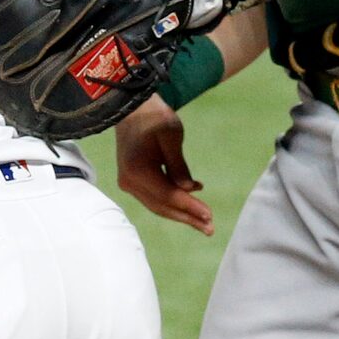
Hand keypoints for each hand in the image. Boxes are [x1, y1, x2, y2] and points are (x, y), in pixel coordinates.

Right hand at [115, 96, 212, 234]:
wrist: (130, 109)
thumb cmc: (153, 116)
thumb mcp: (172, 135)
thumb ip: (179, 165)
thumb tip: (188, 190)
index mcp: (138, 170)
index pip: (168, 196)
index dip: (189, 207)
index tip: (210, 216)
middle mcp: (129, 181)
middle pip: (162, 206)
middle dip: (187, 217)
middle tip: (210, 229)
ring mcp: (128, 183)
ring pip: (157, 205)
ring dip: (180, 213)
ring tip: (203, 221)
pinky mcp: (132, 181)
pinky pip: (154, 197)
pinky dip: (172, 201)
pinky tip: (191, 199)